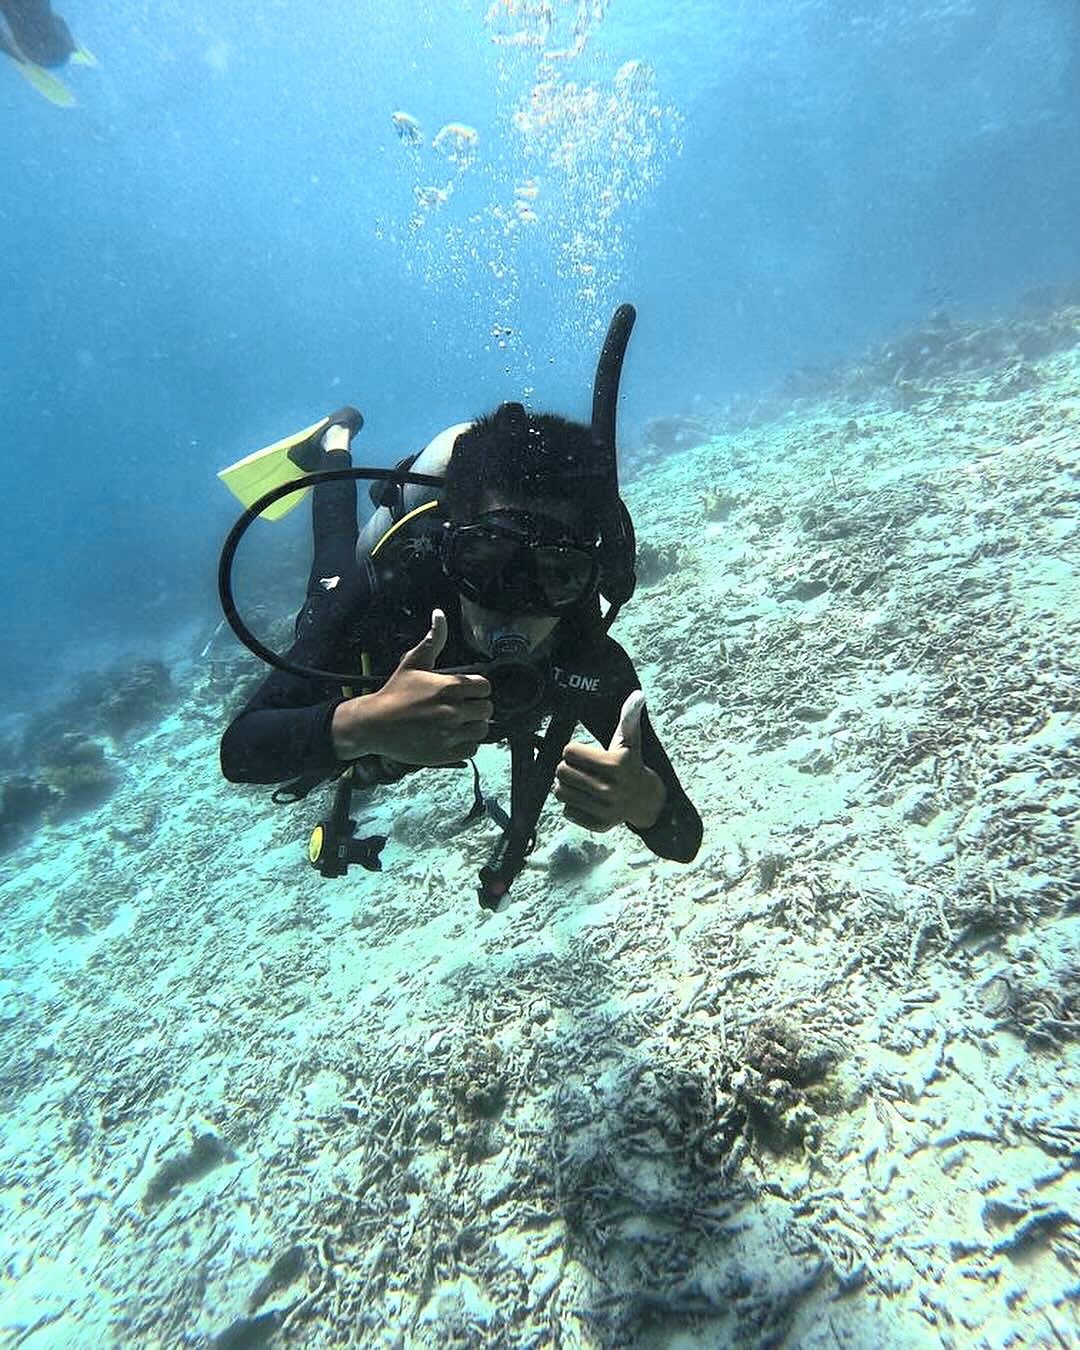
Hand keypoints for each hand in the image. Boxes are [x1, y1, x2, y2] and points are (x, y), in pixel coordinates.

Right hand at [332, 610, 492, 764]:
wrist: (373, 724)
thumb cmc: (395, 692)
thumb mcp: (413, 663)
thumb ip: (432, 640)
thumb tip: (439, 614)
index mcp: (449, 686)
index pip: (485, 687)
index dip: (477, 689)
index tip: (466, 693)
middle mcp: (453, 710)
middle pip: (487, 709)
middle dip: (477, 708)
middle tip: (462, 709)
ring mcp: (450, 733)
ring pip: (482, 730)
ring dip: (473, 726)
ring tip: (458, 724)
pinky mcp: (445, 753)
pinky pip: (472, 749)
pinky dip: (465, 744)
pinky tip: (452, 738)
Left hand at [553, 690, 666, 832]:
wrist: (648, 800)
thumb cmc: (631, 765)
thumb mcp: (630, 742)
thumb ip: (629, 718)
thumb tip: (638, 694)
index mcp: (615, 765)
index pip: (569, 752)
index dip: (573, 751)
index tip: (583, 754)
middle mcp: (610, 789)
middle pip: (561, 773)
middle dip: (567, 768)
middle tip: (578, 769)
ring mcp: (604, 809)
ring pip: (560, 793)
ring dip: (566, 786)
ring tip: (580, 783)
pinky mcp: (599, 825)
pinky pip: (567, 812)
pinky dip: (573, 805)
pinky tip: (586, 800)